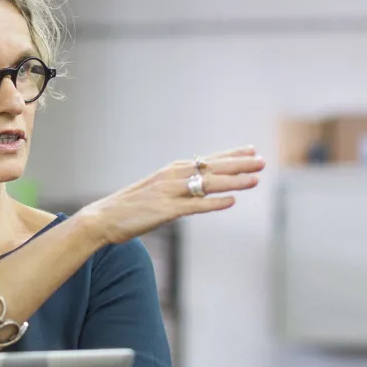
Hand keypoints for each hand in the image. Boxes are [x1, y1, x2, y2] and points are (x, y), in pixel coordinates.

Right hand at [74, 145, 263, 245]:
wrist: (104, 217)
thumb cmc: (132, 206)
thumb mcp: (158, 189)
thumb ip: (179, 186)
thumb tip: (200, 185)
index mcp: (173, 169)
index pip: (208, 158)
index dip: (232, 154)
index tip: (252, 149)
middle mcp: (173, 176)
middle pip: (213, 167)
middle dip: (240, 164)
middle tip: (262, 161)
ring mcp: (170, 192)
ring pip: (208, 184)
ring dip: (234, 181)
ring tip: (256, 179)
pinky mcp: (165, 210)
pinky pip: (195, 205)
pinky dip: (214, 202)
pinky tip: (231, 201)